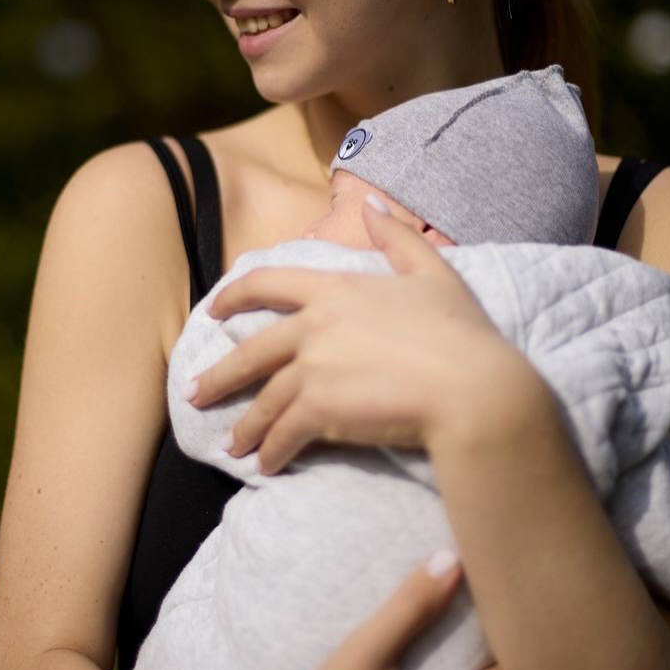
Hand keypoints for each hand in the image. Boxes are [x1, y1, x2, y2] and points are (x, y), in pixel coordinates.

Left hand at [193, 202, 537, 472]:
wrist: (474, 389)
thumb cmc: (461, 333)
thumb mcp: (433, 272)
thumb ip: (397, 237)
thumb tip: (370, 202)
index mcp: (337, 288)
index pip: (269, 283)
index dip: (235, 296)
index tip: (213, 312)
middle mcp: (315, 325)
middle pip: (251, 351)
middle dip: (219, 376)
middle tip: (195, 393)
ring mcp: (313, 368)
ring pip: (264, 400)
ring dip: (247, 427)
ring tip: (234, 446)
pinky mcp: (319, 409)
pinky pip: (283, 434)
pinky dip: (272, 452)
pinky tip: (266, 466)